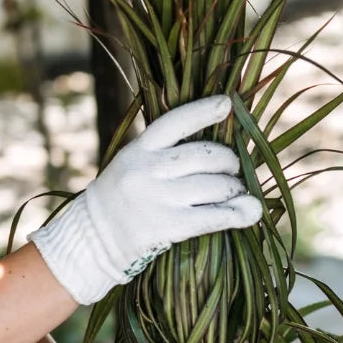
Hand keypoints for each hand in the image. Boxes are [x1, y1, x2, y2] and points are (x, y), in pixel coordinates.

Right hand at [29, 95, 261, 304]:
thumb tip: (216, 148)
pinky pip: (213, 216)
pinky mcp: (169, 226)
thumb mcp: (132, 162)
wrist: (93, 237)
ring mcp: (159, 198)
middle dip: (228, 162)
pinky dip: (236, 214)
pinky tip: (249, 213)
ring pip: (215, 186)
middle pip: (206, 156)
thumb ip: (164, 151)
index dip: (204, 111)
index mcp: (139, 149)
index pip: (176, 122)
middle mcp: (149, 170)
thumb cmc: (121, 196)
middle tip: (234, 170)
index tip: (227, 105)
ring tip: (237, 192)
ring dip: (234, 188)